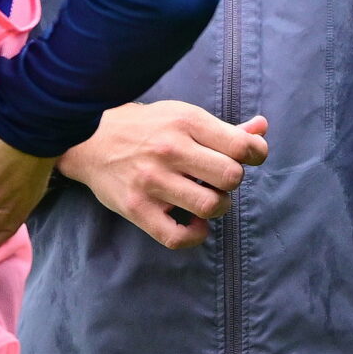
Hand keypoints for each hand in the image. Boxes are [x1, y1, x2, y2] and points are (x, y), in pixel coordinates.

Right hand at [57, 102, 269, 250]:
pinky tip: (194, 223)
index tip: (248, 158)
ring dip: (218, 207)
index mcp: (186, 122)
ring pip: (211, 206)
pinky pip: (177, 237)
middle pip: (230, 176)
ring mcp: (152, 181)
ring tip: (208, 199)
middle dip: (233, 181)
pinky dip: (195, 234)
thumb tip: (262, 128)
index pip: (241, 145)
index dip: (255, 154)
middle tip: (219, 179)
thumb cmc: (146, 127)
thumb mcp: (184, 116)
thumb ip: (225, 128)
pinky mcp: (137, 209)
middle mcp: (169, 150)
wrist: (89, 140)